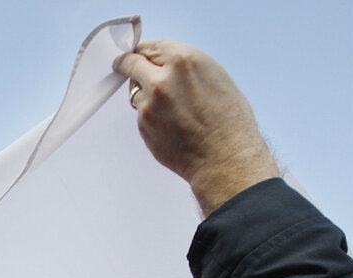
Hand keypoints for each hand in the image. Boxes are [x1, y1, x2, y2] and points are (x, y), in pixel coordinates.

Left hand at [114, 40, 278, 214]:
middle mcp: (162, 80)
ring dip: (145, 94)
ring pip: (135, 91)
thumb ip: (185, 67)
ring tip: (171, 108)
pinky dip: (150, 115)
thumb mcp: (215, 77)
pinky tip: (172, 124)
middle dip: (127, 64)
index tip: (138, 53)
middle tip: (123, 65)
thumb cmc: (229, 121)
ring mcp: (149, 104)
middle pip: (131, 63)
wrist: (224, 156)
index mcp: (184, 61)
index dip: (144, 51)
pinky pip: (141, 113)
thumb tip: (167, 65)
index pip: (150, 46)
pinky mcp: (143, 125)